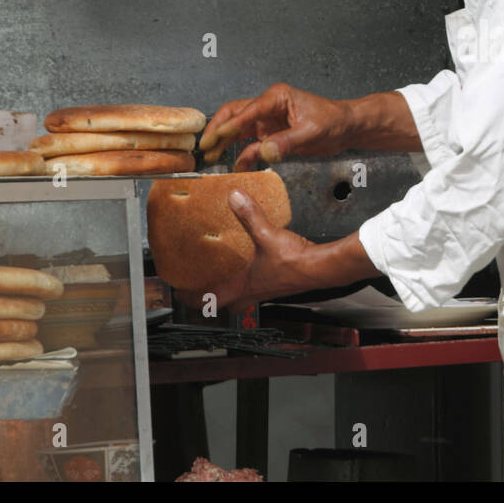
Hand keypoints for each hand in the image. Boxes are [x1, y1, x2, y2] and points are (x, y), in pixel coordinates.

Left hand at [175, 189, 315, 312]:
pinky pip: (257, 289)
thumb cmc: (296, 262)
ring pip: (242, 299)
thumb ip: (250, 215)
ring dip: (231, 293)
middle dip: (212, 300)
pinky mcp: (279, 285)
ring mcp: (267, 291)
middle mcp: (254, 292)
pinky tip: (253, 268)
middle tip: (200, 290)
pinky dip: (249, 283)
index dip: (193, 298)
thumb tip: (234, 198)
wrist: (322, 269)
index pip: (211, 299)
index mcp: (244, 285)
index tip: (182, 294)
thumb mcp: (267, 234)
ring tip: (223, 279)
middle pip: (226, 304)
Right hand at [198, 83, 350, 168]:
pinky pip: (251, 144)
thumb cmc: (332, 120)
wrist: (345, 127)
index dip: (230, 125)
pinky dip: (243, 154)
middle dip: (218, 129)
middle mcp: (268, 106)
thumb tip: (265, 151)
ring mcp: (267, 121)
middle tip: (204, 145)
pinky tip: (236, 165)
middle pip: (234, 114)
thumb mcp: (312, 132)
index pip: (247, 111)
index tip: (214, 137)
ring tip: (211, 156)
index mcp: (276, 97)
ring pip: (238, 129)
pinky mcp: (270, 134)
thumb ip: (288, 142)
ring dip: (224, 141)